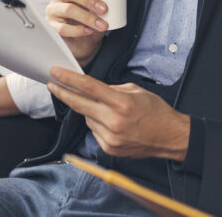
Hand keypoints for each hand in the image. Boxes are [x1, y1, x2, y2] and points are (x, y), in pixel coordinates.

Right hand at [46, 0, 134, 65]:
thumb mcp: (103, 5)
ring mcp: (53, 10)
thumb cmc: (91, 15)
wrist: (83, 41)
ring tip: (102, 24)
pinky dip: (77, 30)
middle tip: (105, 8)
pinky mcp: (52, 26)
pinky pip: (62, 27)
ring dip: (87, 17)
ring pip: (68, 9)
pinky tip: (88, 31)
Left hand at [48, 67, 189, 160]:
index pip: (89, 87)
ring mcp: (110, 137)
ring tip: (105, 108)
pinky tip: (110, 121)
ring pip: (87, 118)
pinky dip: (97, 123)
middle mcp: (114, 121)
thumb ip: (113, 89)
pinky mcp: (109, 148)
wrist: (169, 137)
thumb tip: (94, 89)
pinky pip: (94, 130)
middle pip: (80, 104)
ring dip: (89, 110)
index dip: (70, 79)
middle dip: (63, 93)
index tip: (57, 72)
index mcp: (122, 102)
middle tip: (52, 84)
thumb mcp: (137, 91)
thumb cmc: (156, 111)